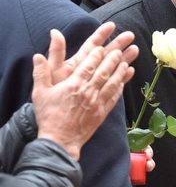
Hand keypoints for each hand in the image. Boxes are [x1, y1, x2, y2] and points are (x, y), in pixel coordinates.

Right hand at [33, 26, 136, 159]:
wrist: (59, 139)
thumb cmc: (48, 116)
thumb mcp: (40, 92)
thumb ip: (41, 72)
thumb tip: (38, 55)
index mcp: (73, 84)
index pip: (88, 65)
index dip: (96, 55)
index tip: (102, 47)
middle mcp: (88, 91)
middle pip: (104, 71)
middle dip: (112, 59)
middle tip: (119, 50)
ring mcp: (97, 102)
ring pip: (112, 83)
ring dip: (120, 71)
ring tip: (126, 62)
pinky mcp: (102, 113)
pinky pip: (114, 97)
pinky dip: (120, 87)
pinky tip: (123, 82)